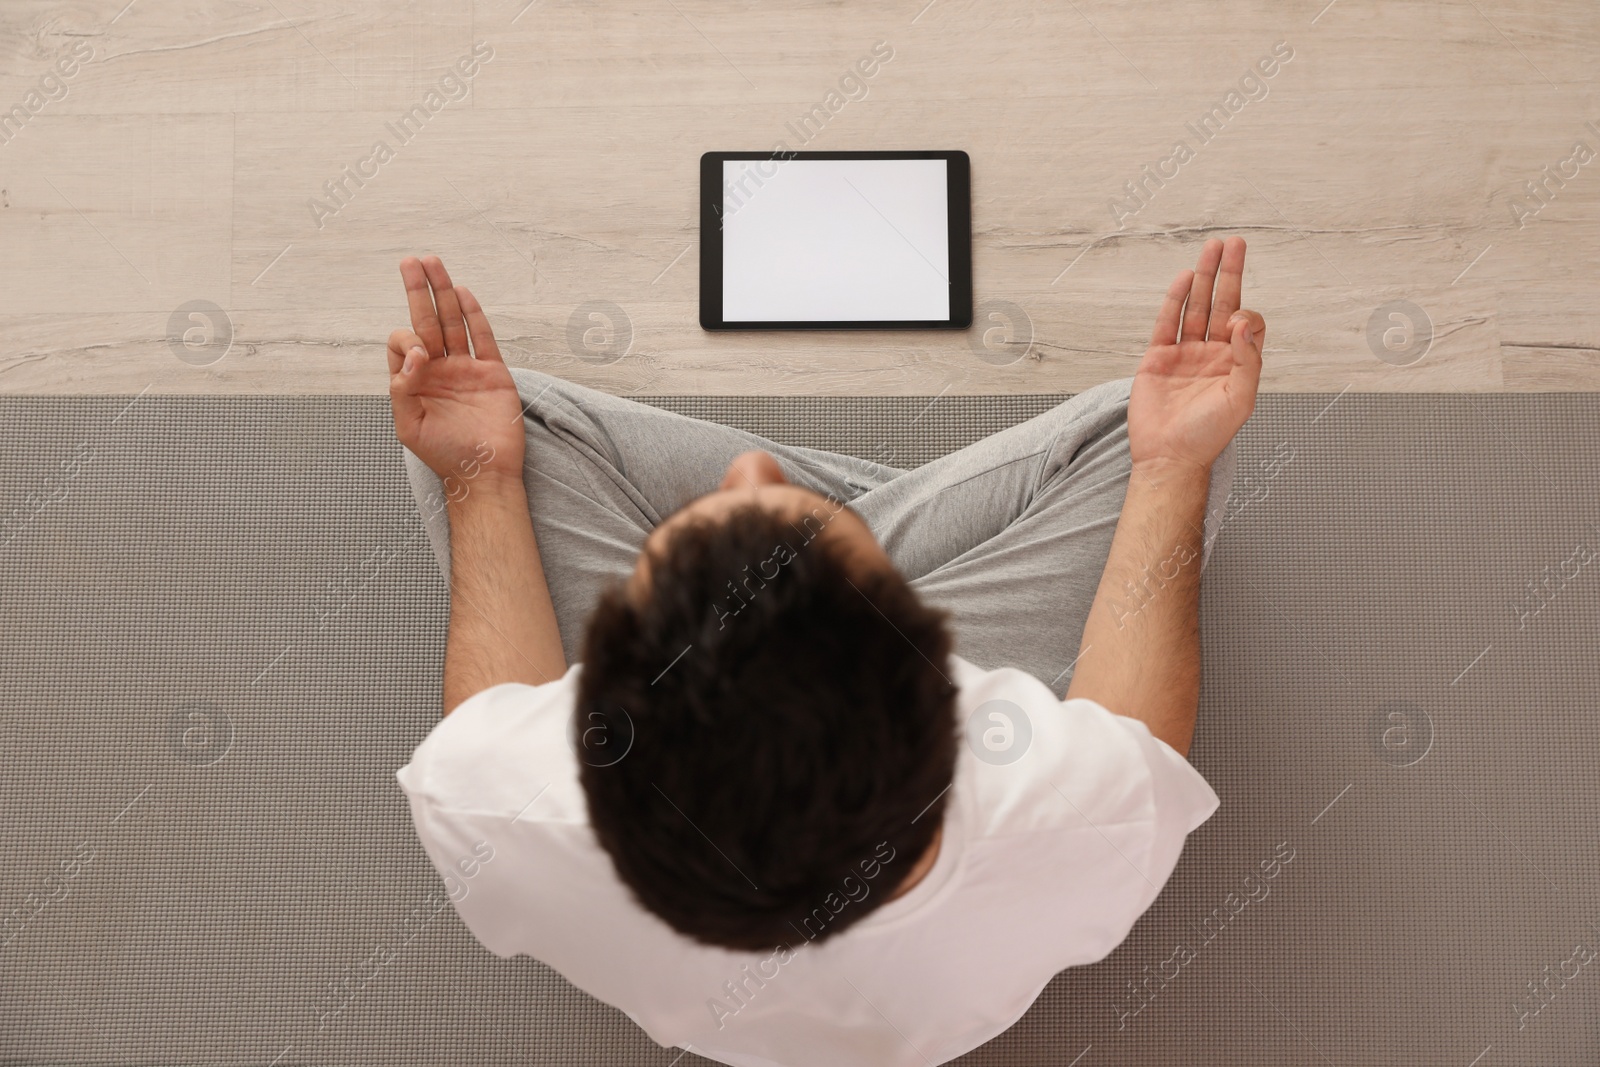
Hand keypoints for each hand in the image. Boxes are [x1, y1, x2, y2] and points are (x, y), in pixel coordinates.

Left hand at [387, 256, 526, 491]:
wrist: (485, 474)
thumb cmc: (443, 454)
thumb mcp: (408, 426)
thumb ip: (402, 387)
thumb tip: (415, 353)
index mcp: (417, 381)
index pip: (403, 343)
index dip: (406, 341)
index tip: (420, 358)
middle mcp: (440, 370)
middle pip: (427, 320)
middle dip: (418, 290)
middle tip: (411, 261)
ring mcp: (467, 369)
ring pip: (453, 322)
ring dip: (443, 292)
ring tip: (433, 263)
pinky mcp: (493, 374)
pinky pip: (483, 338)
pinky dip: (474, 315)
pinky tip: (463, 293)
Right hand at [1128, 236, 1265, 473]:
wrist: (1168, 457)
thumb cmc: (1208, 435)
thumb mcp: (1241, 399)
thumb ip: (1247, 360)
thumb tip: (1242, 322)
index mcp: (1235, 363)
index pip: (1246, 324)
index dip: (1245, 315)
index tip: (1237, 322)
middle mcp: (1211, 354)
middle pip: (1221, 303)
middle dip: (1228, 273)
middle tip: (1234, 242)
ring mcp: (1184, 354)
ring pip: (1195, 307)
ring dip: (1203, 278)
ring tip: (1211, 249)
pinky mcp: (1157, 359)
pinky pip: (1167, 323)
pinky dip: (1175, 300)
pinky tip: (1184, 278)